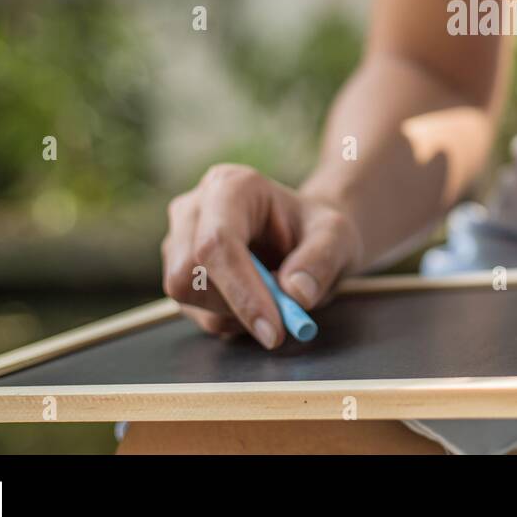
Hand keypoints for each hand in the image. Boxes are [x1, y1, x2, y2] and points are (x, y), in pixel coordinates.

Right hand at [161, 163, 362, 347]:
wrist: (304, 236)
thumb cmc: (316, 230)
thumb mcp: (337, 238)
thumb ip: (321, 261)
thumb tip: (296, 295)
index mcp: (231, 187)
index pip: (217, 242)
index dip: (241, 291)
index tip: (273, 329)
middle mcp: (194, 209)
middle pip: (188, 273)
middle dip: (234, 306)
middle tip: (282, 318)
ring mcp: (180, 240)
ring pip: (188, 297)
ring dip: (234, 314)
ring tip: (275, 297)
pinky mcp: (179, 271)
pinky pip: (193, 311)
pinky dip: (229, 318)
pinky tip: (256, 301)